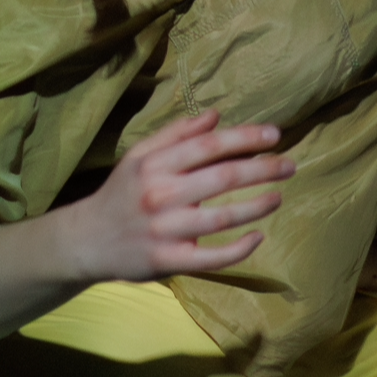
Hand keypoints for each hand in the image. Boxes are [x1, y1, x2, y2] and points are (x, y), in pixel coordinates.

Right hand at [59, 109, 293, 282]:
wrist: (87, 240)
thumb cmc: (121, 193)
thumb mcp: (140, 156)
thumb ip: (176, 135)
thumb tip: (216, 116)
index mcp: (155, 165)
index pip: (208, 146)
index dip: (244, 139)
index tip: (274, 136)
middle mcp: (160, 194)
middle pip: (222, 177)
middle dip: (262, 169)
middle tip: (289, 165)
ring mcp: (165, 230)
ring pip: (222, 216)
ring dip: (257, 206)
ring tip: (277, 196)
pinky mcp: (168, 260)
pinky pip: (212, 257)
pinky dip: (239, 249)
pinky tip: (258, 237)